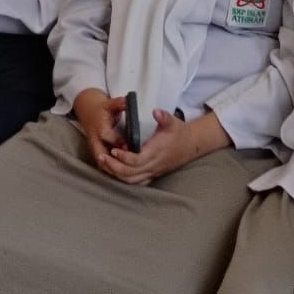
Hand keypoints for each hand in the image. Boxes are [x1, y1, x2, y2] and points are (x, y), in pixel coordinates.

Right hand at [72, 89, 124, 168]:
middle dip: (114, 162)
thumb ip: (119, 103)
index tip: (130, 146)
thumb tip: (127, 101)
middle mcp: (95, 140)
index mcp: (99, 127)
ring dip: (113, 168)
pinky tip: (123, 172)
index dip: (118, 142)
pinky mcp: (96, 154)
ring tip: (128, 171)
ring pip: (101, 163)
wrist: (89, 113)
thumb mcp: (109, 104)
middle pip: (101, 155)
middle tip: (129, 164)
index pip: (107, 136)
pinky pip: (103, 165)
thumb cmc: (102, 109)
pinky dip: (112, 170)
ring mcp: (94, 148)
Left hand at [98, 108, 227, 184]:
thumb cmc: (179, 132)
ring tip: (105, 163)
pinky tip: (115, 172)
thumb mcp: (172, 121)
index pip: (137, 160)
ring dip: (117, 174)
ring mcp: (153, 171)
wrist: (190, 145)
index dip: (124, 157)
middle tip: (102, 157)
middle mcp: (153, 165)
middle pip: (131, 173)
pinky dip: (124, 179)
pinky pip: (137, 182)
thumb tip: (155, 111)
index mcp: (156, 152)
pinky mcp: (153, 174)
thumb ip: (163, 116)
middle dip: (115, 167)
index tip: (114, 150)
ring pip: (132, 180)